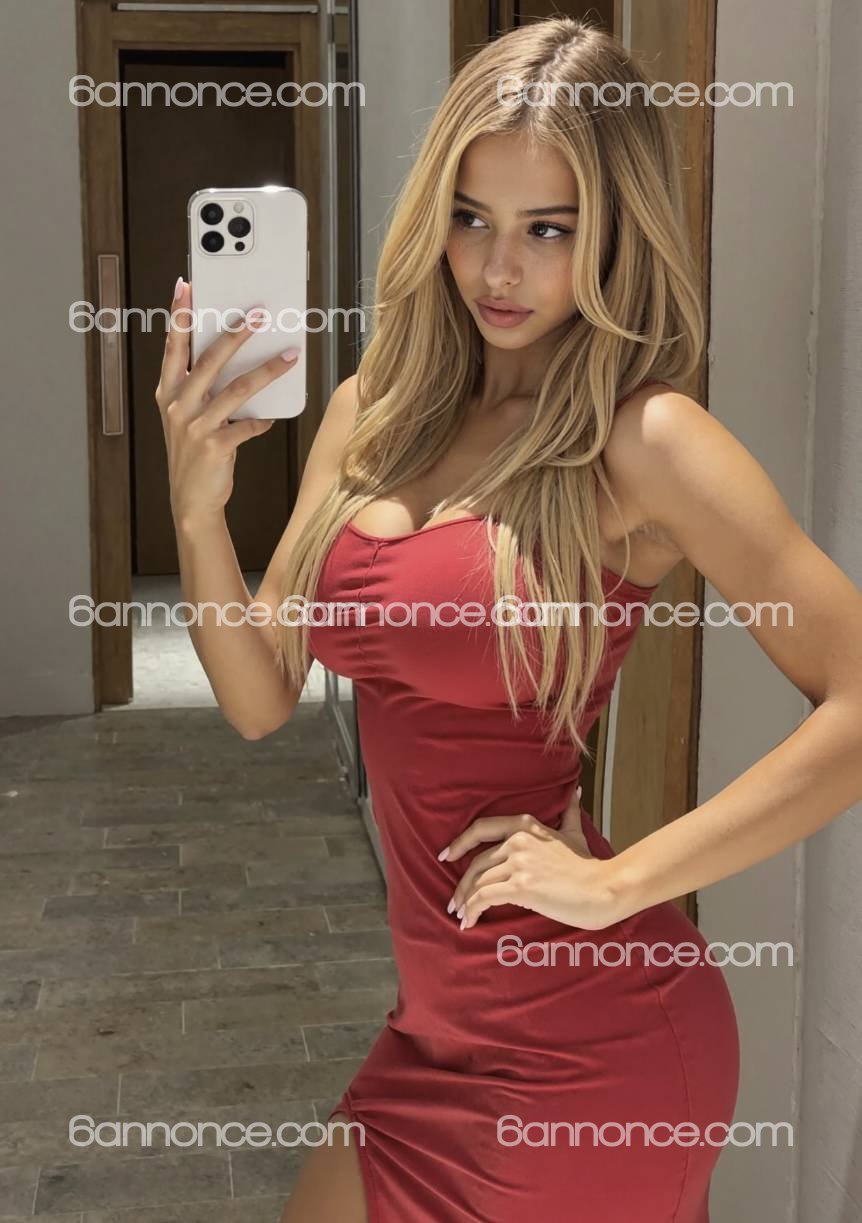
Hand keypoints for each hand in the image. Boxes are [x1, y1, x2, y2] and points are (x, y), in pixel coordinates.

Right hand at [155, 278, 299, 525]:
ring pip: (236, 389)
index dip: (179, 316)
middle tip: (258, 313)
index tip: (186, 287)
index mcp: (169, 392)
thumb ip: (203, 389)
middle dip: (236, 333)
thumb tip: (237, 358)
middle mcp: (178, 405)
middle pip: (210, 359)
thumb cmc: (194, 453)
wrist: (191, 500)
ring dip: (267, 370)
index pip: (173, 346)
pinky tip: (274, 415)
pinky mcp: (215, 446)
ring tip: (289, 355)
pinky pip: (247, 425)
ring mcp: (195, 426)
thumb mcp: (188, 417)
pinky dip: (263, 419)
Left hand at [439, 797, 618, 932]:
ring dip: (466, 902)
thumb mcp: (575, 833)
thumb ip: (569, 813)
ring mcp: (519, 863)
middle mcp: (518, 841)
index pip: (481, 828)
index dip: (459, 842)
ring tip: (462, 916)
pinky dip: (472, 911)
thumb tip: (575, 792)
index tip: (446, 856)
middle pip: (476, 863)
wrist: (603, 888)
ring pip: (479, 883)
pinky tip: (469, 922)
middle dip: (462, 885)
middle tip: (454, 902)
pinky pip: (485, 898)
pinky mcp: (521, 886)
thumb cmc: (588, 865)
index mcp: (525, 825)